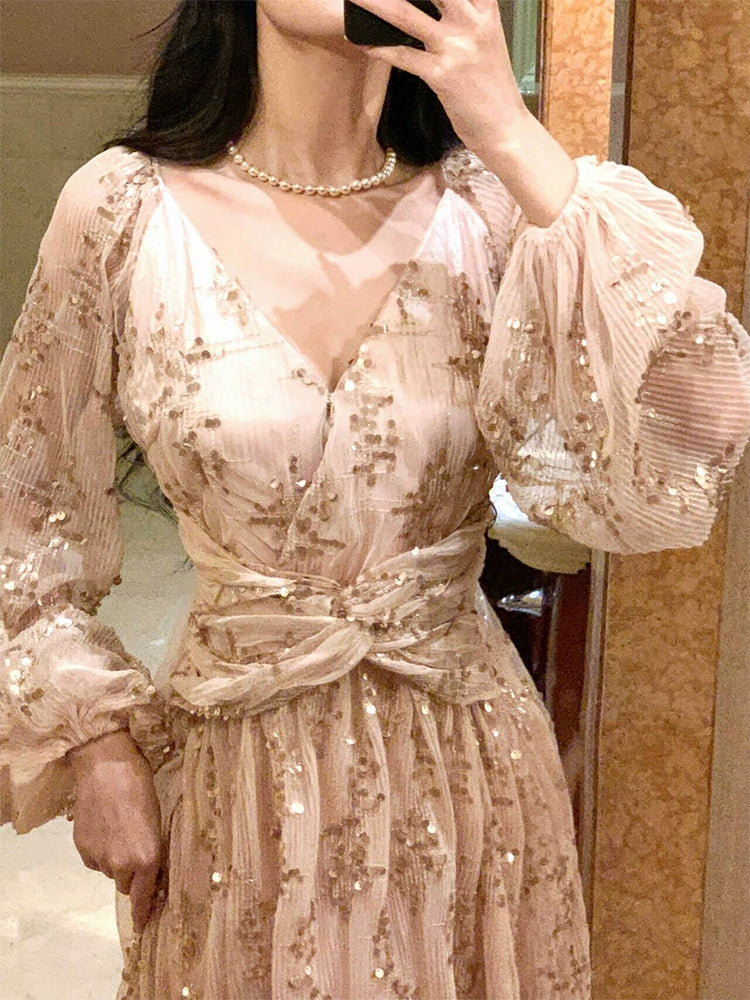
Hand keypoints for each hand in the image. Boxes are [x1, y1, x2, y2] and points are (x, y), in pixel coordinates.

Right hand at [68, 730, 165, 934]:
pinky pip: (93, 861)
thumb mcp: (157, 819)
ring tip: (119, 831)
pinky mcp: (82, 849)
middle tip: (136, 851)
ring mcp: (99, 858)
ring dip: (115, 861)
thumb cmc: (141, 787)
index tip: (144, 926)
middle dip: (133, 875)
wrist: (105, 767)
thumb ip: (153, 849)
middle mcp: (122, 864)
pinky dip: (99, 851)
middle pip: (127, 885)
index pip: (145, 896)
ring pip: (109, 872)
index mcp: (148, 857)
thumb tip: (152, 870)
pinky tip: (103, 828)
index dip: (145, 913)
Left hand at [351, 0, 528, 154]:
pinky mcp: (440, 75)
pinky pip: (402, 56)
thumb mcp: (486, 39)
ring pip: (407, 16)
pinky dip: (379, 49)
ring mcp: (455, 48)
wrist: (504, 126)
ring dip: (376, 4)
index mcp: (485, 10)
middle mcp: (471, 22)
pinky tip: (363, 43)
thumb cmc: (492, 84)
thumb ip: (464, 16)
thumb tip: (431, 5)